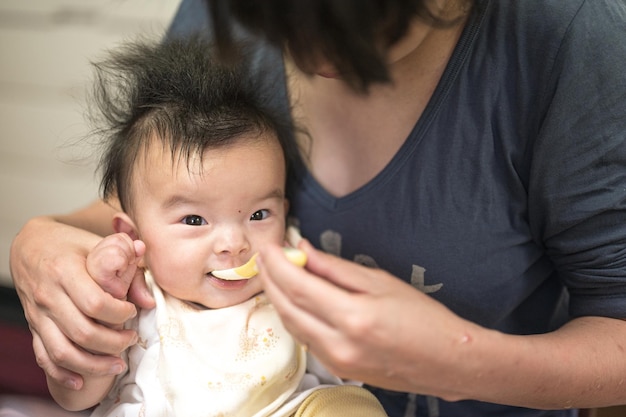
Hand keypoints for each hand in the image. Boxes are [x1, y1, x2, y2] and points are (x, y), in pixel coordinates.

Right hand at [9, 216, 151, 390]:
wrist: (29, 246)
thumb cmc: (71, 243)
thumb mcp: (99, 245)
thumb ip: (127, 267)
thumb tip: (148, 300)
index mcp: (65, 271)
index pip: (95, 303)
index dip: (119, 314)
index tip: (132, 312)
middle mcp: (48, 295)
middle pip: (82, 332)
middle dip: (113, 342)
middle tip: (132, 339)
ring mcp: (38, 314)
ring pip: (63, 351)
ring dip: (93, 364)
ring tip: (118, 364)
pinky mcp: (33, 327)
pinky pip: (43, 356)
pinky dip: (61, 374)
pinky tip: (81, 381)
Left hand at [257, 239, 473, 395]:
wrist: (447, 361)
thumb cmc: (423, 318)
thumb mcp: (381, 282)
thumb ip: (336, 268)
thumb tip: (304, 250)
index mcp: (353, 317)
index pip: (299, 286)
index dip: (278, 263)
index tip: (269, 245)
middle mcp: (338, 344)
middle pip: (287, 307)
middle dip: (270, 278)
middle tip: (264, 255)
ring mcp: (336, 361)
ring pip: (292, 325)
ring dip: (278, 297)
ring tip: (274, 271)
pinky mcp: (338, 369)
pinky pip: (305, 338)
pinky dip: (294, 315)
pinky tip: (294, 298)